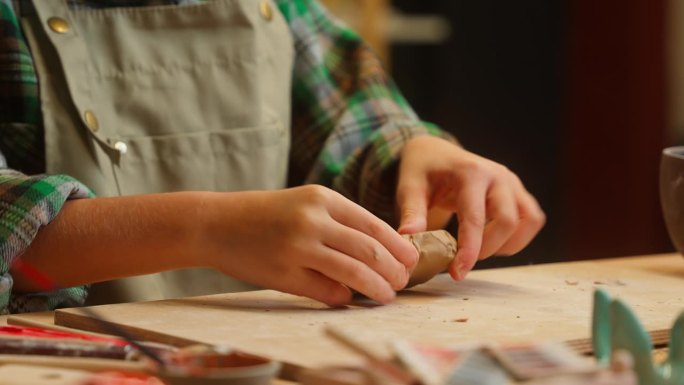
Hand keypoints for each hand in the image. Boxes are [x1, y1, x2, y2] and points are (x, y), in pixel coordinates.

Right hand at [201, 185, 417, 305]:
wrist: (216, 223)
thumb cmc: (264, 214)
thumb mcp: (303, 203)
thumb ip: (338, 221)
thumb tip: (379, 251)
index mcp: (322, 198)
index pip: (374, 224)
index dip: (398, 246)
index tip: (411, 260)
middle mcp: (313, 220)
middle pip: (370, 250)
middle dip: (393, 270)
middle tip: (402, 281)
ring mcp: (297, 247)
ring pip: (353, 273)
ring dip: (376, 288)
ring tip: (387, 295)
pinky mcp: (283, 274)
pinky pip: (326, 291)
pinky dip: (343, 297)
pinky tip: (348, 299)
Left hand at [396, 136, 544, 280]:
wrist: (435, 152)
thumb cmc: (422, 171)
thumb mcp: (409, 188)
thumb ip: (411, 213)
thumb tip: (409, 241)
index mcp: (470, 172)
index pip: (475, 218)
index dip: (469, 250)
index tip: (457, 273)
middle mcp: (497, 175)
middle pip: (508, 222)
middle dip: (487, 249)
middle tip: (461, 260)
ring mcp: (512, 182)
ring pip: (527, 221)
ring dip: (507, 244)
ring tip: (478, 249)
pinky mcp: (518, 192)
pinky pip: (532, 219)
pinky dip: (517, 237)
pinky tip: (492, 241)